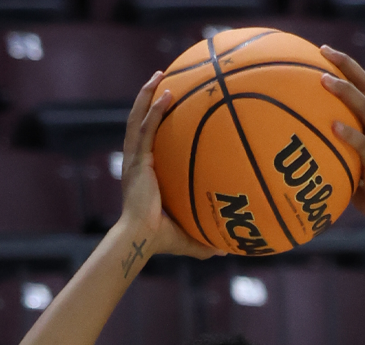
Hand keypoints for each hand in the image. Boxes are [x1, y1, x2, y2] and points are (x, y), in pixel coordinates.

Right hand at [116, 70, 217, 260]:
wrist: (140, 239)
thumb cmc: (159, 240)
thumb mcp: (188, 236)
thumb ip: (205, 240)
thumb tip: (227, 250)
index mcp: (145, 173)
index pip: (148, 141)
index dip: (154, 122)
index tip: (166, 106)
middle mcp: (138, 162)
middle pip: (140, 122)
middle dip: (148, 99)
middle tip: (161, 79)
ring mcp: (136, 159)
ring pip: (138, 119)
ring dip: (146, 95)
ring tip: (159, 75)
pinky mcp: (137, 160)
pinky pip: (146, 129)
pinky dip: (154, 110)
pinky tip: (166, 93)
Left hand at [318, 47, 364, 223]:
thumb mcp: (350, 160)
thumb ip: (335, 148)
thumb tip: (303, 143)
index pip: (364, 85)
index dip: (348, 66)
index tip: (326, 52)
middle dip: (347, 66)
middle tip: (324, 52)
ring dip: (345, 93)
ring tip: (325, 81)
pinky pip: (362, 143)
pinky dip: (348, 133)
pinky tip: (333, 125)